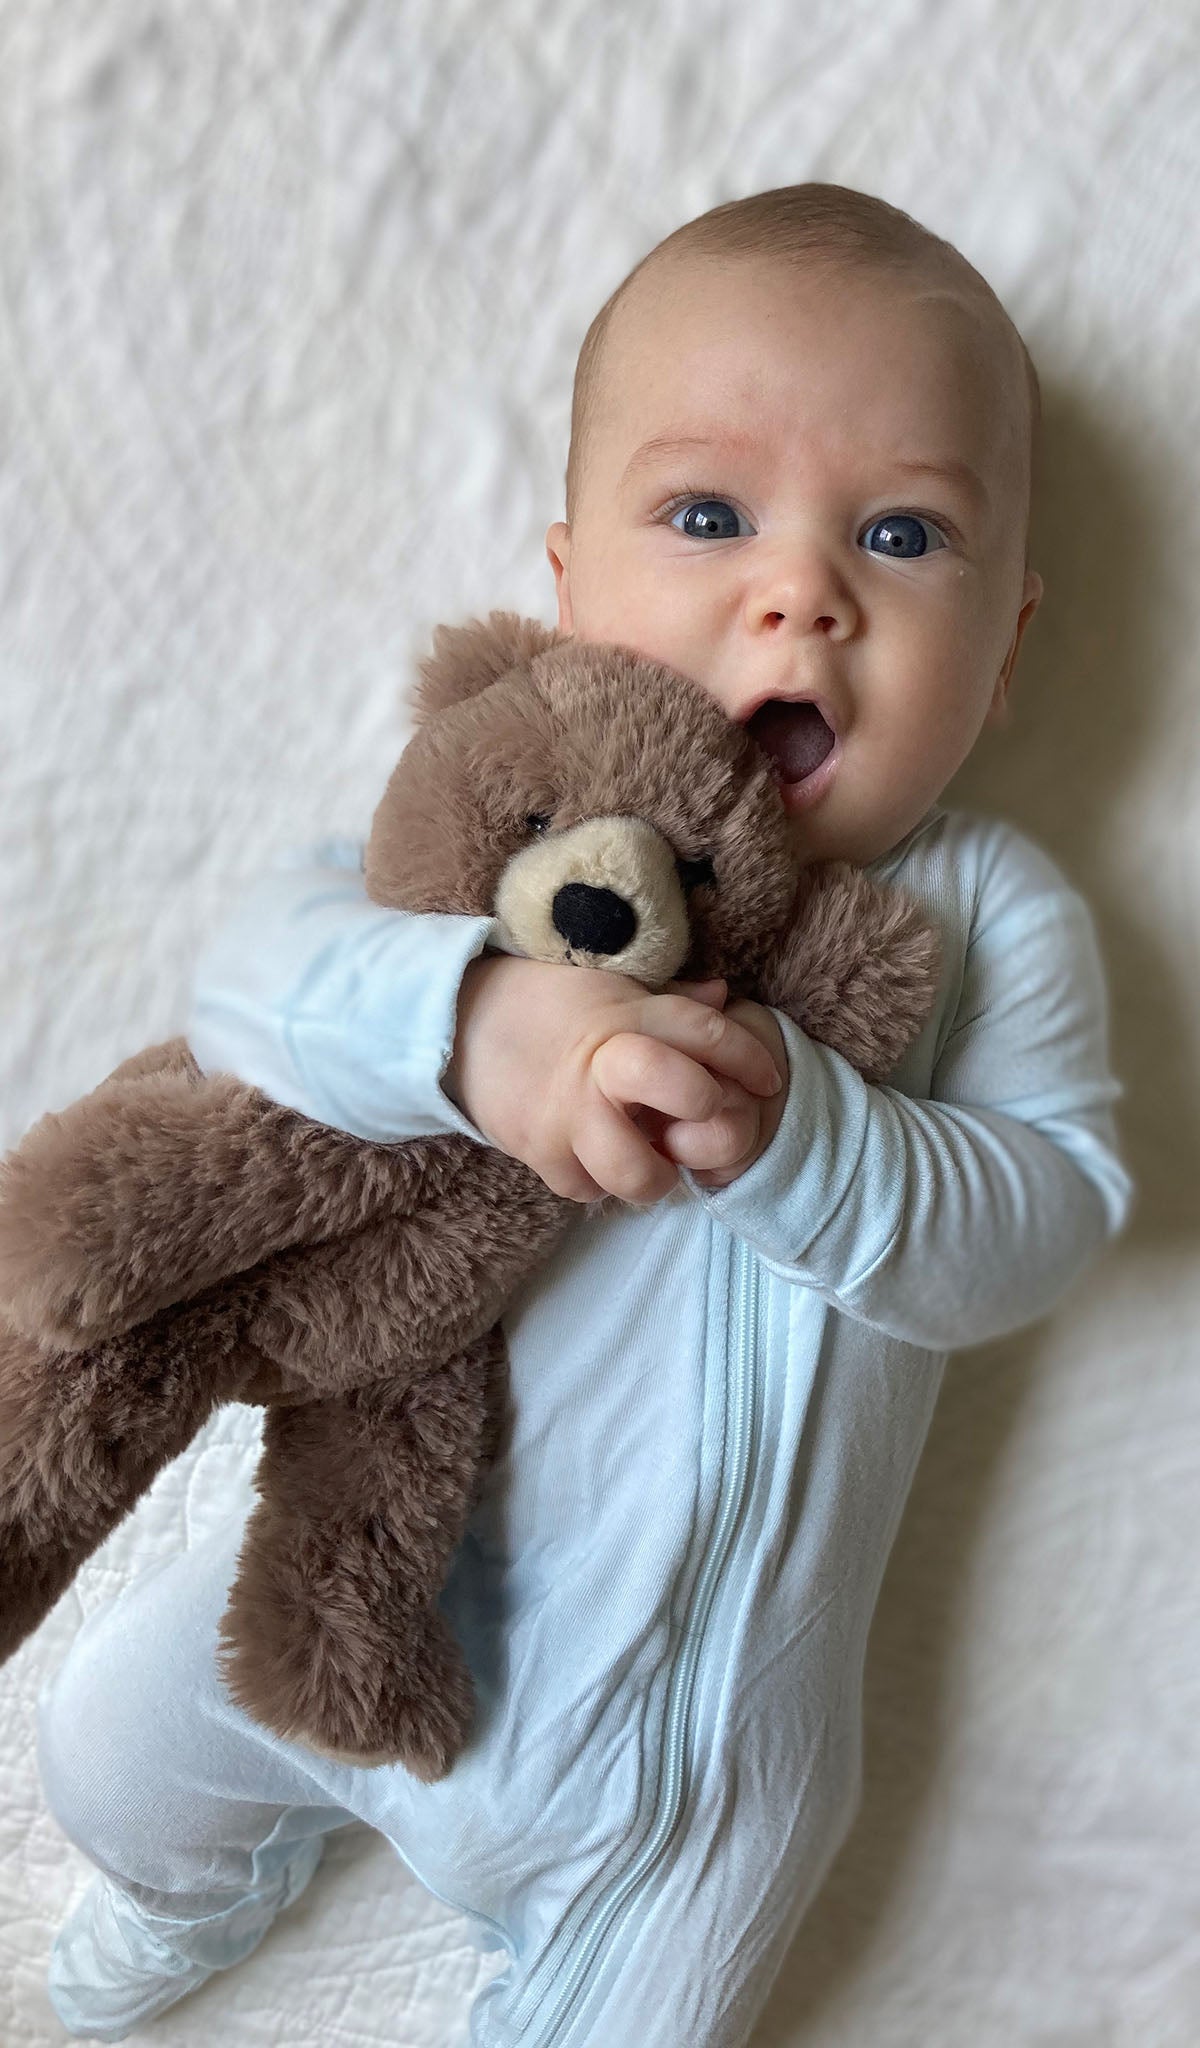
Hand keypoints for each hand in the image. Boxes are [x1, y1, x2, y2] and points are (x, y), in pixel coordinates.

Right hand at [444, 956, 782, 1204]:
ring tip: (654, 1155)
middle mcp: (601, 1066)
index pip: (704, 1031)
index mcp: (625, 1016)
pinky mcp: (538, 1152)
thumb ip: (668, 997)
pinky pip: (588, 1189)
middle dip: (705, 1105)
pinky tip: (599, 1156)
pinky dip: (599, 1180)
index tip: (767, 1080)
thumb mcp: (610, 984)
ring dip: (656, 1172)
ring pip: (636, 1171)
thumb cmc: (552, 1002)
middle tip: (704, 1117)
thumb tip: (724, 994)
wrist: (459, 1022)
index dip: (747, 1058)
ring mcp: (567, 1116)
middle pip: (681, 1092)